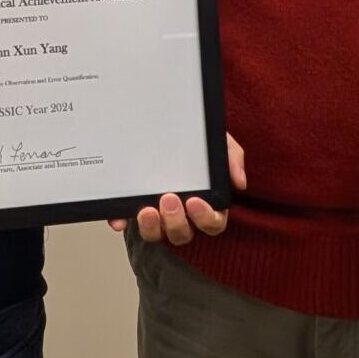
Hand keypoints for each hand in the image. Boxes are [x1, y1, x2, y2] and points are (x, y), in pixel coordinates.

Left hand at [110, 133, 246, 244]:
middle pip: (182, 234)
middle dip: (176, 222)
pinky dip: (123, 222)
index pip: (212, 223)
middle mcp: (183, 215)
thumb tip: (239, 182)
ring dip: (152, 228)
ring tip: (146, 210)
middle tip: (168, 199)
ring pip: (156, 234)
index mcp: (207, 204)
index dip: (205, 218)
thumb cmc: (197, 140)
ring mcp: (158, 214)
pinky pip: (128, 222)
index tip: (195, 201)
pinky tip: (119, 220)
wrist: (164, 123)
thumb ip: (231, 157)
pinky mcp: (135, 208)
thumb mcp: (218, 142)